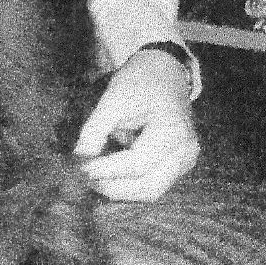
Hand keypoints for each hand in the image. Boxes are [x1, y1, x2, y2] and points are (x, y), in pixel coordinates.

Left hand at [74, 48, 198, 200]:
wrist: (165, 73)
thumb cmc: (140, 81)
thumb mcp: (113, 98)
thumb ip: (95, 129)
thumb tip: (79, 158)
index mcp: (173, 130)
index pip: (137, 163)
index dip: (107, 170)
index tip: (80, 170)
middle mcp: (186, 152)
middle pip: (148, 187)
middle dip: (113, 188)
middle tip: (85, 178)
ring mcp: (186, 161)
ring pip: (151, 191)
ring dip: (121, 189)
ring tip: (95, 175)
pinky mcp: (179, 166)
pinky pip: (153, 184)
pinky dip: (129, 184)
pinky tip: (109, 172)